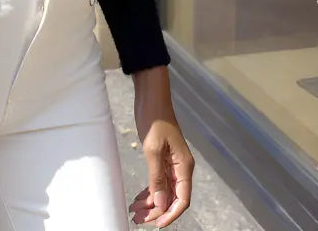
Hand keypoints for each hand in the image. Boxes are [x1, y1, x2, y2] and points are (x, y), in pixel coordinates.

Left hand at [130, 67, 193, 227]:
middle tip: (137, 218)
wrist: (151, 98)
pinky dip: (149, 192)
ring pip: (164, 192)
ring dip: (151, 204)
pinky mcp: (162, 160)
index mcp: (183, 166)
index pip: (182, 199)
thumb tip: (161, 204)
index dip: (171, 214)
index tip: (157, 224)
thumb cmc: (154, 120)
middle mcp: (180, 168)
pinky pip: (158, 182)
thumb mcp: (153, 150)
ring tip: (134, 211)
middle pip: (172, 198)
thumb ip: (157, 178)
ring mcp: (171, 164)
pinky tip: (137, 199)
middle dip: (156, 211)